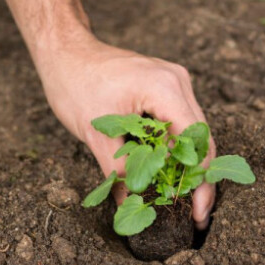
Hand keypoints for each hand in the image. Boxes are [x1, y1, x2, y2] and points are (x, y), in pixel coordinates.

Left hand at [35, 30, 215, 228]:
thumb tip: (133, 207)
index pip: (196, 142)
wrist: (64, 51)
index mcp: (164, 88)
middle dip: (196, 177)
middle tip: (192, 213)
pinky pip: (178, 120)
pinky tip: (165, 171)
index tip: (196, 212)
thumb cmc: (75, 83)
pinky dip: (173, 147)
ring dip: (184, 163)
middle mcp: (177, 81)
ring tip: (177, 197)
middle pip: (200, 138)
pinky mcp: (165, 85)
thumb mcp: (96, 135)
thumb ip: (119, 173)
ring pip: (191, 131)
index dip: (199, 181)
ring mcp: (174, 81)